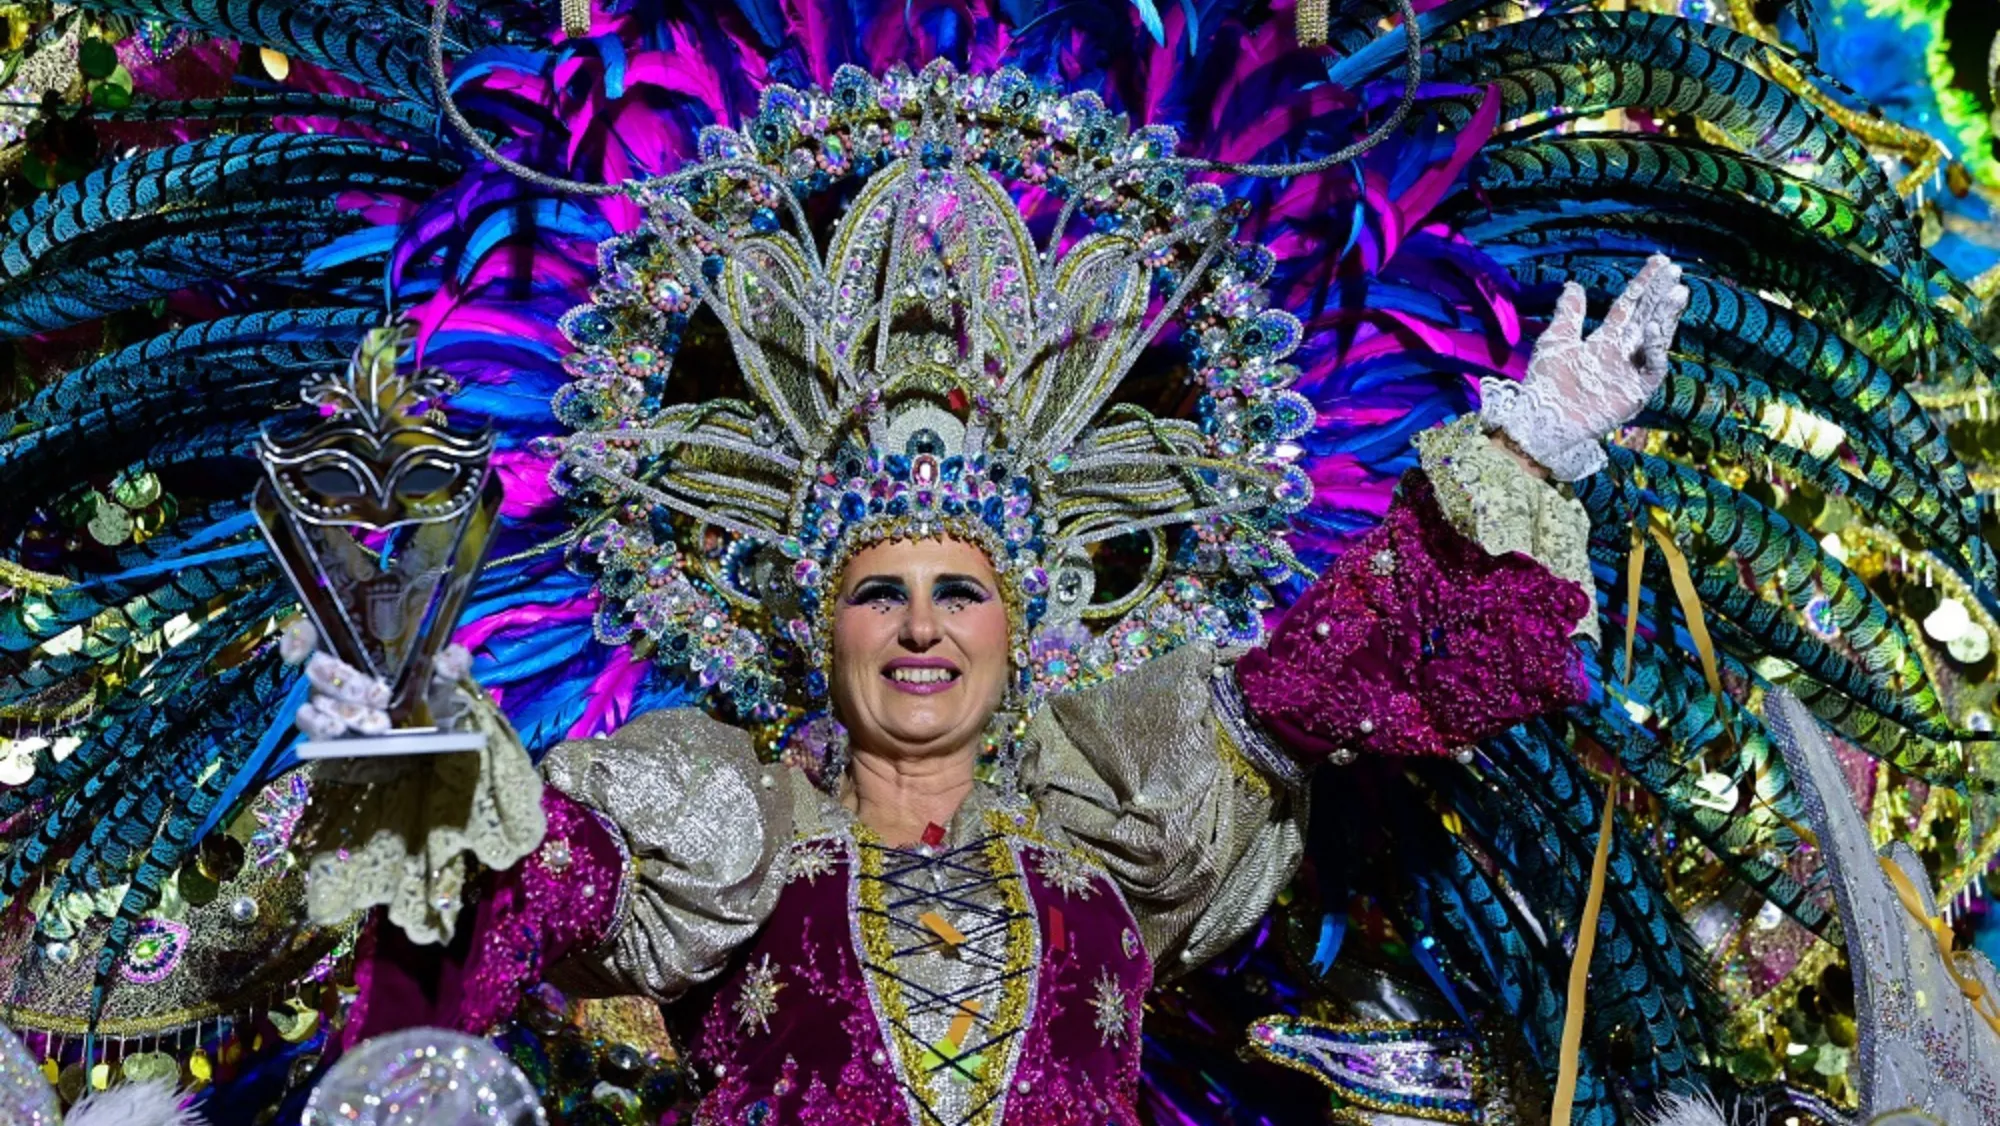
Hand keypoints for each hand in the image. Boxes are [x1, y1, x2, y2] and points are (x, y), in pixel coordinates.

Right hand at [280, 619, 472, 738]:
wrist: (429, 735)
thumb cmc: (429, 694)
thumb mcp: (445, 677)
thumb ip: (452, 663)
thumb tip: (450, 659)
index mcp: (358, 646)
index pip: (315, 630)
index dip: (300, 636)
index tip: (298, 652)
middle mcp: (335, 668)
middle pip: (319, 667)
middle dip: (346, 682)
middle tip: (379, 697)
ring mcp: (325, 699)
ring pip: (317, 698)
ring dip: (343, 710)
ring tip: (377, 724)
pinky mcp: (323, 728)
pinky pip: (310, 723)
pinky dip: (322, 726)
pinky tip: (339, 731)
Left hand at [1480, 255, 1690, 480]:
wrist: (1542, 419)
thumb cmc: (1546, 384)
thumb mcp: (1557, 341)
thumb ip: (1570, 314)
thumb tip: (1574, 284)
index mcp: (1605, 341)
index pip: (1629, 307)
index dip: (1643, 285)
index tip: (1659, 262)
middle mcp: (1622, 354)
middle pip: (1646, 317)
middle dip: (1660, 294)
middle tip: (1674, 270)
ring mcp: (1631, 372)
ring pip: (1656, 338)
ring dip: (1667, 314)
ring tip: (1678, 290)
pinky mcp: (1636, 392)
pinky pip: (1653, 366)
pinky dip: (1654, 346)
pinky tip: (1653, 324)